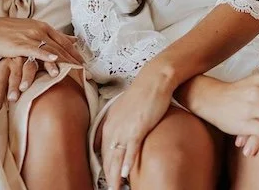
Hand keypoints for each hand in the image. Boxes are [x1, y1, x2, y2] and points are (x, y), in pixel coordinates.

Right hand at [0, 17, 82, 64]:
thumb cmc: (10, 32)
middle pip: (61, 46)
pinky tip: (55, 59)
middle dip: (74, 60)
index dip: (76, 53)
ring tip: (75, 71)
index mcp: (44, 27)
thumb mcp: (33, 30)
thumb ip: (50, 36)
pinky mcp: (21, 44)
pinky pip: (36, 50)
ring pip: (52, 49)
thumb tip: (71, 39)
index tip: (85, 64)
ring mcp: (31, 36)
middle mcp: (40, 30)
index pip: (65, 41)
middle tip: (85, 72)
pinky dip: (46, 54)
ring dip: (64, 60)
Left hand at [0, 56, 49, 112]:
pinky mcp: (43, 55)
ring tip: (25, 87)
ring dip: (27, 77)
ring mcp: (30, 57)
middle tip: (11, 99)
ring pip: (28, 67)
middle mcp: (16, 61)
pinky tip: (53, 73)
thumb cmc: (9, 64)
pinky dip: (50, 66)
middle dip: (12, 87)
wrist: (22, 41)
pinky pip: (47, 61)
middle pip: (13, 75)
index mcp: (3, 66)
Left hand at [99, 66, 175, 187]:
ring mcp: (125, 128)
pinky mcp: (138, 128)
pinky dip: (127, 163)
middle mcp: (113, 127)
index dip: (104, 167)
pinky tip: (125, 174)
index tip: (106, 178)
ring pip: (117, 158)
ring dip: (115, 176)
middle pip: (108, 158)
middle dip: (108, 176)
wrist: (155, 79)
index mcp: (109, 123)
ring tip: (116, 189)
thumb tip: (117, 134)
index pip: (103, 151)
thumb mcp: (123, 108)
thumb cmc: (142, 93)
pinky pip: (131, 150)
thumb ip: (116, 123)